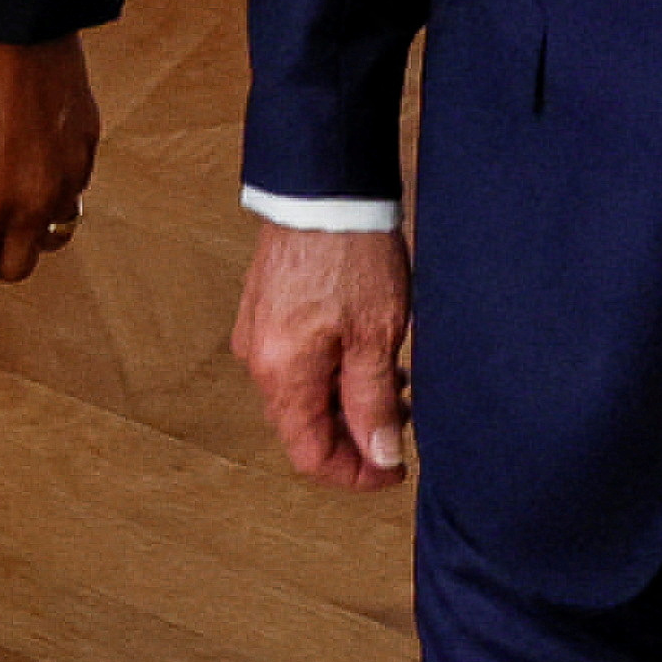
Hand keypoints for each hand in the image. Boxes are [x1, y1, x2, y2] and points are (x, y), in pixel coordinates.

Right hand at [231, 219, 414, 489]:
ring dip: (346, 401)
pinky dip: (331, 371)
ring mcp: (258, 332)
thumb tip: (379, 456)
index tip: (395, 468)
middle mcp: (259, 360)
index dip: (355, 473)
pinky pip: (296, 362)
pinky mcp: (265, 309)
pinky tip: (366, 351)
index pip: (310, 455)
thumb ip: (374, 402)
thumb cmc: (352, 256)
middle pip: (304, 426)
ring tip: (394, 379)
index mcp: (282, 374)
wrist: (324, 188)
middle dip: (354, 435)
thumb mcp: (376, 336)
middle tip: (403, 420)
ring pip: (302, 394)